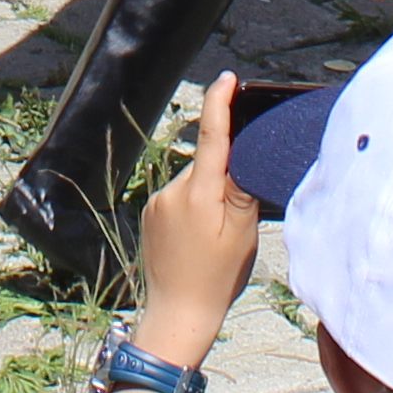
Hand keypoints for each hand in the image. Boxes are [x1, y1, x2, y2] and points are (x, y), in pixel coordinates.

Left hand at [129, 74, 265, 357]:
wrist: (177, 314)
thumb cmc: (217, 277)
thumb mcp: (242, 233)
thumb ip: (242, 189)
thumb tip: (241, 154)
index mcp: (200, 194)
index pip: (214, 137)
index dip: (220, 103)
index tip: (228, 79)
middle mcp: (174, 191)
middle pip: (207, 164)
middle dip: (226, 176)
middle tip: (237, 217)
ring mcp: (158, 202)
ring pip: (194, 183)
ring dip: (208, 195)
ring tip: (215, 237)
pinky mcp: (150, 214)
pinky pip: (179, 198)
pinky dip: (193, 207)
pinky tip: (198, 239)